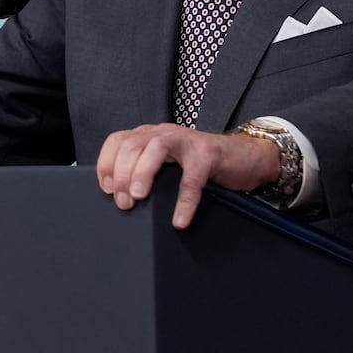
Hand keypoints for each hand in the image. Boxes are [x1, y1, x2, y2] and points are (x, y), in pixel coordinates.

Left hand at [95, 123, 280, 228]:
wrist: (247, 156)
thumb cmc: (202, 165)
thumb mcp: (169, 165)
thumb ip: (147, 171)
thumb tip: (121, 199)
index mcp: (149, 135)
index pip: (118, 141)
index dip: (106, 163)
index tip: (105, 189)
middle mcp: (163, 133)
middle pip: (131, 145)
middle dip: (121, 174)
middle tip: (123, 202)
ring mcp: (187, 140)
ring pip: (155, 149)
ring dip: (142, 173)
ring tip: (139, 198)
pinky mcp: (208, 154)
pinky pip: (192, 177)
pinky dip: (184, 200)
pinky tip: (180, 219)